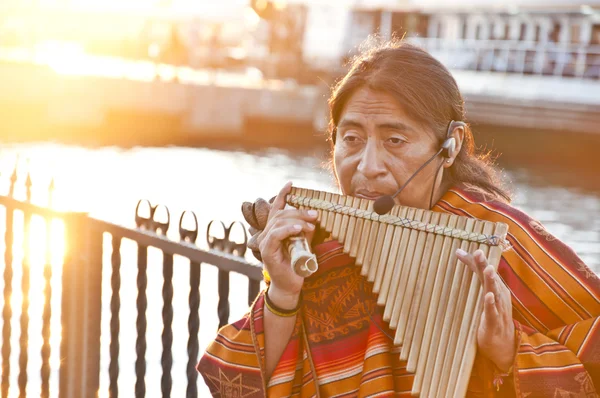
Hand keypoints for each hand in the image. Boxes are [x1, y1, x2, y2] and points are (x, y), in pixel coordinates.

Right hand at [254, 182, 317, 305]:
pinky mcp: (267, 252)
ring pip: (278, 222)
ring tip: (311, 224)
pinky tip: (298, 229)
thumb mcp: (303, 243)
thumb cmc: (297, 265)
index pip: (276, 208)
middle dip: (299, 211)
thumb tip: (315, 217)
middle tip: (315, 215)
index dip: (282, 195)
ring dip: (296, 220)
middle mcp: (267, 234)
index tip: (291, 184)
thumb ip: (305, 230)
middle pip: (280, 214)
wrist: (290, 286)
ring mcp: (266, 242)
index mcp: (275, 230)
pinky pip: (275, 235)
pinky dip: (287, 230)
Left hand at [456, 248, 515, 371]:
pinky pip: (492, 313)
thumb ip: (473, 272)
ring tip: (488, 270)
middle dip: (485, 266)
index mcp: (496, 288)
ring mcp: (498, 310)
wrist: (503, 345)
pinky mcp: (494, 323)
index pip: (485, 271)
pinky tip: (488, 296)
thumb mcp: (481, 291)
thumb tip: (458, 252)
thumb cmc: (492, 314)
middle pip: (491, 279)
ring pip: (495, 293)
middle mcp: (499, 296)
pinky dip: (491, 304)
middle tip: (478, 252)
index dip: (477, 261)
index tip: (466, 251)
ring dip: (491, 282)